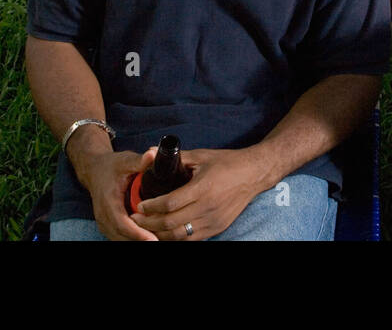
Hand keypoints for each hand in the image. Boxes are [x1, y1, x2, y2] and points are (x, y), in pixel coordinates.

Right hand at [76, 148, 157, 240]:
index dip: (137, 233)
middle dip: (141, 239)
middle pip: (122, 236)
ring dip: (138, 240)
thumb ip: (139, 160)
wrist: (95, 170)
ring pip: (120, 239)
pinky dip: (133, 238)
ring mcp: (104, 222)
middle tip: (162, 239)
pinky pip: (120, 237)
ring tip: (159, 238)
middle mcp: (103, 216)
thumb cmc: (112, 166)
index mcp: (108, 202)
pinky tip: (149, 236)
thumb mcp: (125, 161)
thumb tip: (153, 154)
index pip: (122, 224)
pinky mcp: (107, 225)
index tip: (153, 239)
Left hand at [131, 147, 268, 240]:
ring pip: (180, 236)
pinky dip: (176, 238)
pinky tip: (166, 233)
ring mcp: (213, 220)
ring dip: (160, 234)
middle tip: (137, 218)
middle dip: (149, 223)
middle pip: (171, 223)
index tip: (140, 204)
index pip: (169, 203)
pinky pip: (192, 239)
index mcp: (203, 187)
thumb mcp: (202, 156)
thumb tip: (152, 152)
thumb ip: (178, 157)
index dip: (151, 206)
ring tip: (148, 228)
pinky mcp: (217, 228)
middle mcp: (207, 207)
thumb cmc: (228, 163)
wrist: (254, 174)